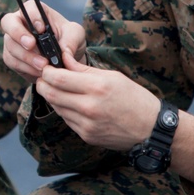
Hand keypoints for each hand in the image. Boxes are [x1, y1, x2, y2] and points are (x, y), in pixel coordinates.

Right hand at [1, 1, 85, 80]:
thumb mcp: (76, 35)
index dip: (32, 17)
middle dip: (18, 34)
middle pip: (8, 23)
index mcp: (35, 11)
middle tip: (31, 45)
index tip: (41, 29)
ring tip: (43, 65)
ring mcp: (12, 40)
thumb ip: (71, 40)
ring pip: (11, 45)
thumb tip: (63, 52)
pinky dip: (26, 68)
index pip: (28, 8)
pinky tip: (39, 72)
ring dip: (26, 57)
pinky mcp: (11, 56)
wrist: (64, 60)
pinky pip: (12, 61)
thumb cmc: (68, 40)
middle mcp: (20, 22)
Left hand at [35, 49, 159, 150]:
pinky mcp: (86, 136)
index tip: (46, 67)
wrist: (151, 129)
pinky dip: (65, 109)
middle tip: (44, 77)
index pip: (58, 78)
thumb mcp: (112, 76)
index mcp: (97, 87)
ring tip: (58, 88)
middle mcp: (89, 107)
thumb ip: (83, 69)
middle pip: (51, 94)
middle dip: (42, 84)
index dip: (46, 71)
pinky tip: (72, 103)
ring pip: (56, 108)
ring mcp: (87, 124)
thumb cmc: (134, 98)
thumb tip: (63, 58)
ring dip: (53, 97)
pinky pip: (67, 120)